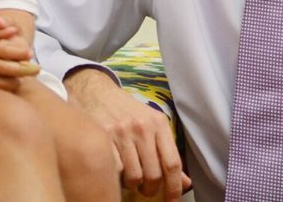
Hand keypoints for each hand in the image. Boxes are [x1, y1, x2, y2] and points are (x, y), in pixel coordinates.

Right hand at [0, 23, 37, 90]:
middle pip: (5, 69)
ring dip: (14, 82)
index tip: (31, 53)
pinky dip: (3, 90)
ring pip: (0, 84)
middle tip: (36, 69)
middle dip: (23, 70)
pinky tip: (9, 85)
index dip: (19, 53)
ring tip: (21, 78)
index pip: (4, 51)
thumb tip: (14, 30)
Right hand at [65, 68, 190, 200]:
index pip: (172, 163)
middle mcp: (142, 127)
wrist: (96, 92)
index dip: (174, 187)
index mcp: (158, 124)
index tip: (172, 201)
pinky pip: (114, 170)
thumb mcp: (151, 126)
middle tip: (146, 189)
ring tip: (129, 177)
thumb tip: (185, 183)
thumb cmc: (127, 112)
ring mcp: (121, 132)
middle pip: (153, 174)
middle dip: (150, 189)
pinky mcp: (102, 137)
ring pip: (133, 176)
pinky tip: (115, 170)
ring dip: (132, 184)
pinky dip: (116, 177)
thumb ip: (167, 153)